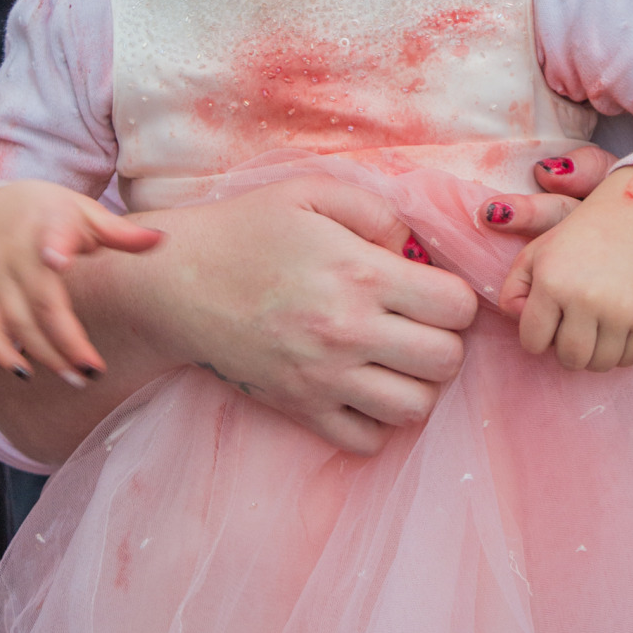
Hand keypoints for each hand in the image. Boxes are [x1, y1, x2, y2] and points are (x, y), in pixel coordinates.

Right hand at [0, 180, 163, 384]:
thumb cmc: (55, 214)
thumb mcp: (87, 214)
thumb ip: (121, 233)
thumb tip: (162, 241)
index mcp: (51, 225)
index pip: (52, 236)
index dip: (55, 247)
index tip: (58, 259)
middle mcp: (19, 253)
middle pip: (41, 302)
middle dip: (65, 341)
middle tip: (93, 371)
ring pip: (16, 321)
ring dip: (44, 354)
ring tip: (76, 378)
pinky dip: (0, 351)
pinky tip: (25, 373)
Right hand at [135, 176, 478, 454]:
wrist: (176, 281)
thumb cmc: (247, 229)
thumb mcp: (313, 192)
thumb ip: (378, 210)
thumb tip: (417, 248)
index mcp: (359, 274)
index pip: (456, 307)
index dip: (456, 296)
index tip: (432, 288)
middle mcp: (348, 332)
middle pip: (446, 361)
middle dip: (446, 340)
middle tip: (419, 323)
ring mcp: (323, 379)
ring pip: (415, 407)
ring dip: (418, 382)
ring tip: (395, 356)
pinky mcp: (299, 411)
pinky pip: (368, 440)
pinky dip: (378, 420)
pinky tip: (364, 385)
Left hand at [496, 165, 632, 371]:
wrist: (628, 220)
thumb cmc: (572, 242)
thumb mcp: (532, 256)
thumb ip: (511, 293)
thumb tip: (520, 325)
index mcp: (551, 283)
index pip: (532, 342)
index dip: (536, 336)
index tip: (547, 320)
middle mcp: (585, 298)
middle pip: (570, 359)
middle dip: (566, 349)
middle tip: (572, 326)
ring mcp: (620, 309)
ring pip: (600, 365)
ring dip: (594, 353)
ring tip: (593, 327)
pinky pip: (629, 359)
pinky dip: (621, 352)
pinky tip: (615, 327)